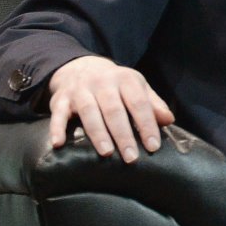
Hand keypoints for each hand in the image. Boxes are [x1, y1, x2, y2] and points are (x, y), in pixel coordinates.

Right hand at [47, 54, 174, 162]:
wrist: (81, 67)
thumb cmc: (116, 85)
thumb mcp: (137, 87)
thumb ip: (153, 104)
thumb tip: (169, 120)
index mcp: (125, 79)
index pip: (139, 103)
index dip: (147, 125)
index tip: (153, 146)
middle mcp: (103, 83)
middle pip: (114, 110)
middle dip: (123, 135)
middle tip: (131, 157)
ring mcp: (80, 90)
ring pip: (89, 112)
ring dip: (98, 133)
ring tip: (106, 153)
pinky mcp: (61, 99)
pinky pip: (57, 114)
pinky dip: (56, 128)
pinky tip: (58, 144)